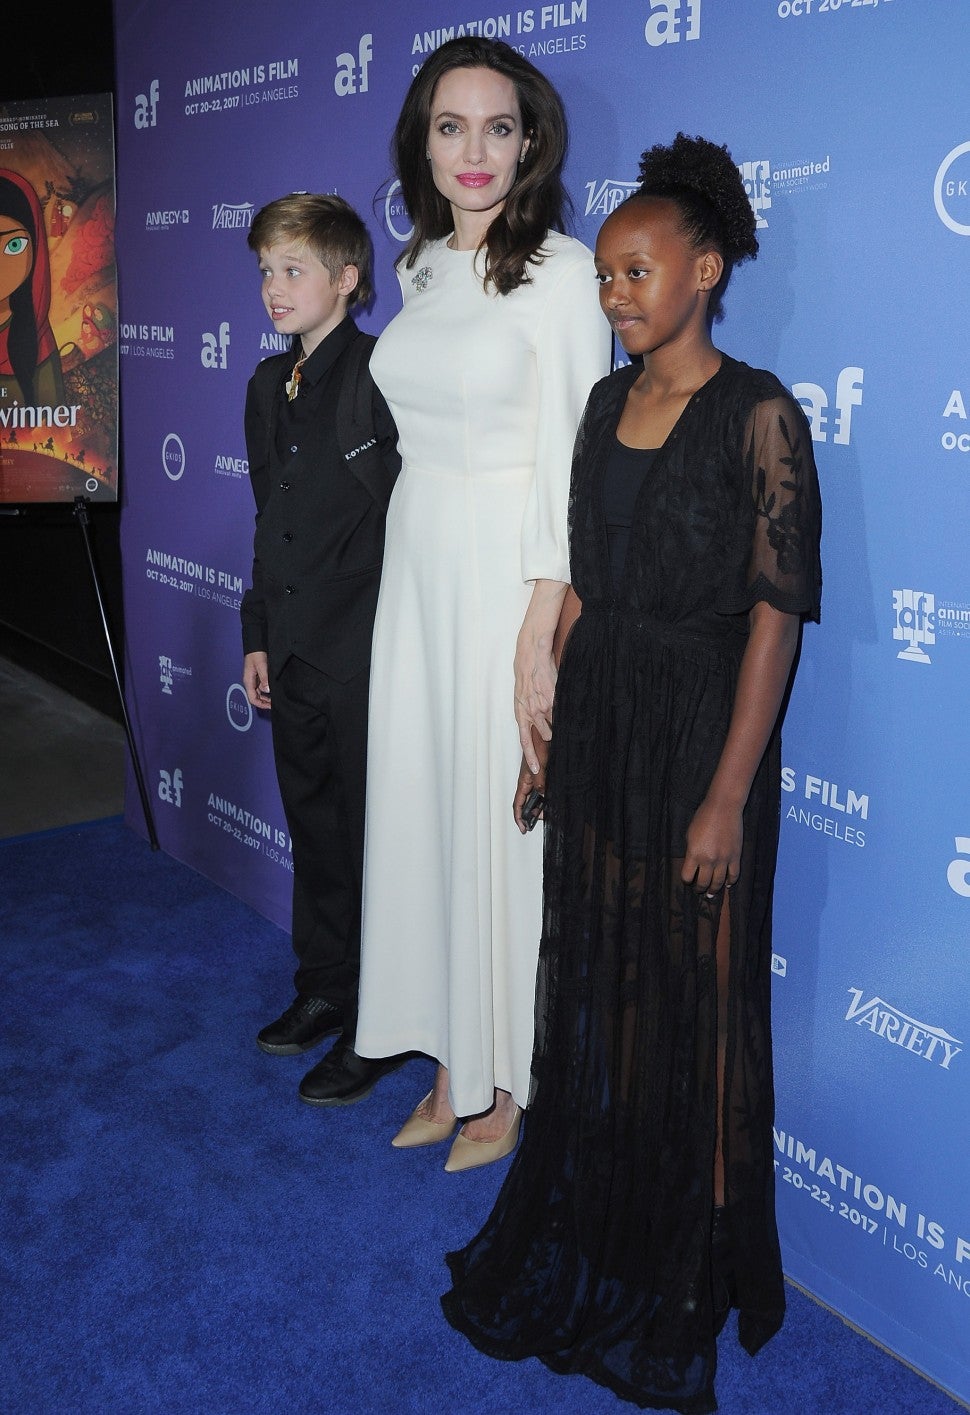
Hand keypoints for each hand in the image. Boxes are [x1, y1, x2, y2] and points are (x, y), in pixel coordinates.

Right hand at [243, 651, 271, 709]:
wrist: (256, 645)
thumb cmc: (256, 654)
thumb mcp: (261, 665)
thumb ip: (264, 678)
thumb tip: (267, 690)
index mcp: (248, 681)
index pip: (252, 699)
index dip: (261, 704)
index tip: (270, 706)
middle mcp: (250, 682)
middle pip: (255, 697)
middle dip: (264, 702)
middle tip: (275, 704)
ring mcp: (254, 680)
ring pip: (259, 693)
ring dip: (266, 697)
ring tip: (275, 699)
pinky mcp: (258, 676)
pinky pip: (261, 687)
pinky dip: (267, 691)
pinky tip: (274, 691)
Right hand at [513, 746, 546, 834]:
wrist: (544, 734)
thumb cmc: (538, 745)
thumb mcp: (540, 767)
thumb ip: (540, 782)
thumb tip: (542, 796)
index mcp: (523, 781)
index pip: (517, 803)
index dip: (519, 817)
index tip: (523, 828)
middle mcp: (527, 781)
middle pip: (526, 803)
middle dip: (532, 814)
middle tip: (541, 820)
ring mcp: (534, 778)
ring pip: (535, 797)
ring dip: (540, 806)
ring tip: (548, 812)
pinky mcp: (541, 775)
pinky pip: (541, 790)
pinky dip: (545, 797)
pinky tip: (552, 800)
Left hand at [514, 644, 556, 771]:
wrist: (531, 658)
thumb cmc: (526, 678)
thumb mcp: (521, 698)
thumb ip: (528, 712)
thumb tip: (539, 726)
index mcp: (521, 714)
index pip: (525, 740)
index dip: (532, 756)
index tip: (536, 769)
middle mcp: (531, 713)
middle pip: (546, 736)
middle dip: (551, 732)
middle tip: (552, 722)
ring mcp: (543, 707)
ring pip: (555, 726)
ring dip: (557, 721)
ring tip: (554, 707)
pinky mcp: (553, 699)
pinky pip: (561, 713)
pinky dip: (563, 711)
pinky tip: (559, 701)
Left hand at [681, 796, 741, 895]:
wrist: (723, 808)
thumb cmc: (703, 818)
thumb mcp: (690, 835)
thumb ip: (691, 851)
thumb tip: (693, 864)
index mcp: (694, 854)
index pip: (687, 876)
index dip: (686, 880)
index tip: (688, 880)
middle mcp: (709, 860)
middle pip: (703, 882)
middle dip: (700, 889)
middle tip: (699, 891)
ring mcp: (724, 859)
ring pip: (718, 882)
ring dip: (714, 890)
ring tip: (712, 894)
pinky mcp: (736, 856)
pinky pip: (734, 875)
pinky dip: (731, 882)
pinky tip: (727, 884)